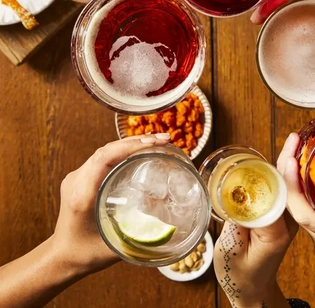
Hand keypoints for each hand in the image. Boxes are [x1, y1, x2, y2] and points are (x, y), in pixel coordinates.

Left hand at [51, 134, 169, 274]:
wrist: (60, 257)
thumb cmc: (84, 254)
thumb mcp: (116, 245)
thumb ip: (141, 233)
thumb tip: (170, 218)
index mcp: (82, 194)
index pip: (104, 157)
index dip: (131, 146)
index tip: (155, 144)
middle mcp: (77, 180)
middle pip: (107, 149)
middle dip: (138, 141)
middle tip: (164, 141)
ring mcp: (77, 176)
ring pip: (106, 150)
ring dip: (132, 143)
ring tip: (158, 142)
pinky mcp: (81, 176)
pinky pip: (104, 156)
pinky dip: (124, 150)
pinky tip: (141, 150)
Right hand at [214, 142, 298, 306]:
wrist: (252, 289)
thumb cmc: (239, 275)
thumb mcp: (230, 251)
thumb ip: (235, 221)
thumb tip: (237, 192)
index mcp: (277, 232)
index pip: (282, 197)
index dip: (285, 173)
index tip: (290, 153)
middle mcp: (287, 224)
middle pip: (289, 187)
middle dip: (291, 160)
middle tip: (295, 137)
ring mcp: (286, 221)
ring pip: (288, 187)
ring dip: (289, 163)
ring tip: (293, 142)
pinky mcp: (280, 218)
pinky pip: (282, 191)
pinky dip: (282, 173)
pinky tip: (283, 159)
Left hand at [277, 125, 314, 267]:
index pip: (304, 213)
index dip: (293, 186)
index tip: (291, 160)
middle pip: (292, 205)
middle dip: (286, 171)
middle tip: (292, 142)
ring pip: (293, 205)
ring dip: (289, 176)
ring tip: (292, 147)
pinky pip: (301, 206)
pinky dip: (296, 185)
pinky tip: (297, 162)